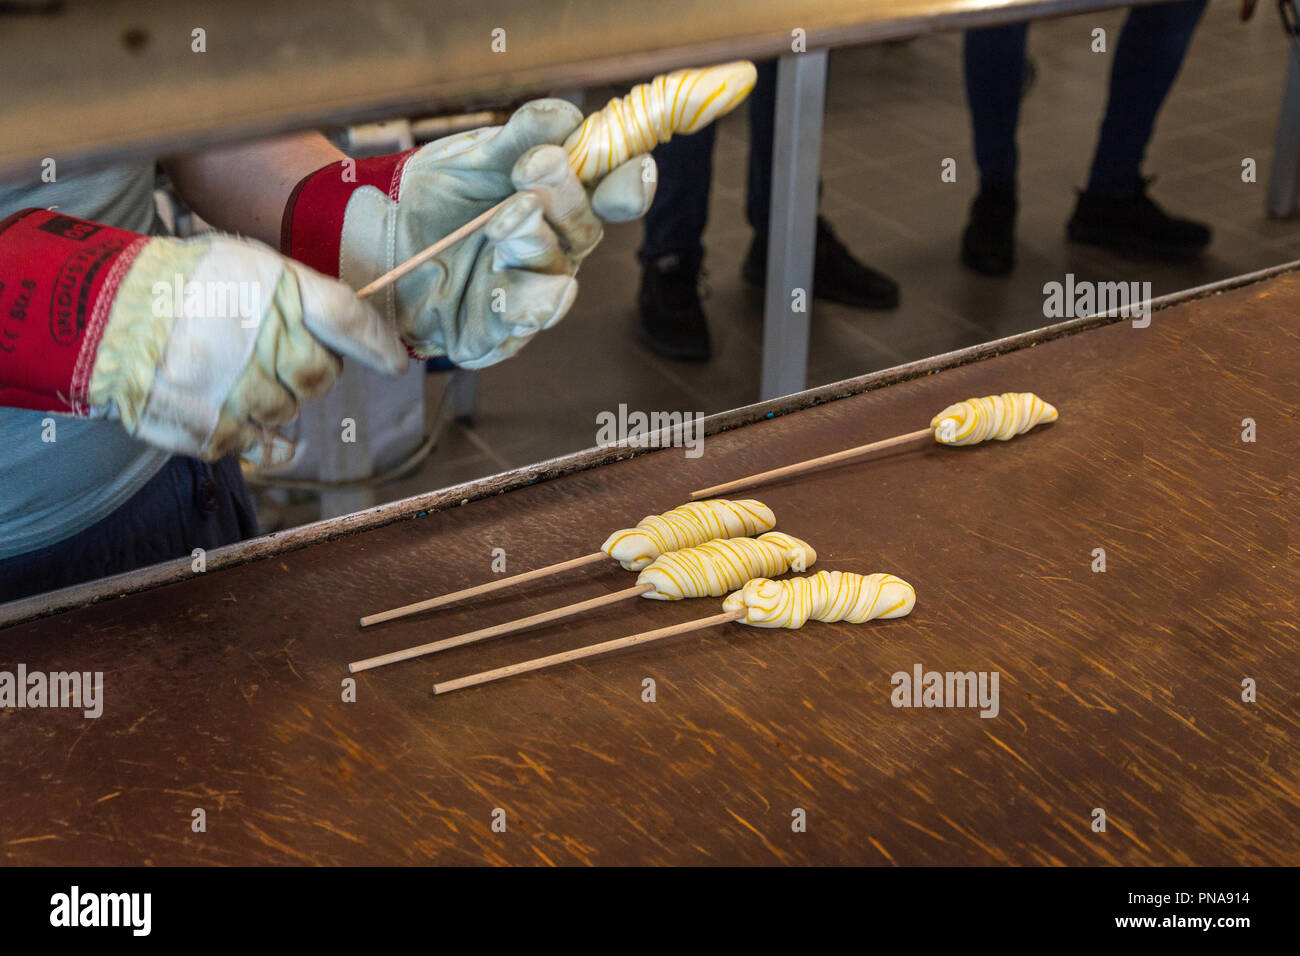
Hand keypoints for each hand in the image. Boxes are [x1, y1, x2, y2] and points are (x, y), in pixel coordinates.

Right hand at [0, 208, 406, 462]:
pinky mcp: (211, 427)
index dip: (379, 345)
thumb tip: (357, 333)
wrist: (99, 314)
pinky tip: (227, 407)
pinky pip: (256, 443)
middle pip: (322, 376)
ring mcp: (236, 388)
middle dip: (310, 370)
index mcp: (273, 289)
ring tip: (234, 373)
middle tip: (276, 354)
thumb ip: (298, 296)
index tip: (395, 362)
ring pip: (288, 412)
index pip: (347, 318)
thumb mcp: (244, 264)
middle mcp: (260, 339)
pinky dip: (248, 433)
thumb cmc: (180, 285)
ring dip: (272, 399)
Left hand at [289, 99, 656, 367]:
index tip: (634, 167)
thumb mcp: (472, 157)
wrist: (379, 242)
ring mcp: (531, 292)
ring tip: (504, 221)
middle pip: (584, 229)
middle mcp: (558, 249)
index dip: (630, 183)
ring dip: (534, 244)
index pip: (613, 193)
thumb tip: (565, 116)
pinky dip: (515, 305)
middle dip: (565, 197)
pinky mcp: (497, 333)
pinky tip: (499, 287)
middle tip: (535, 167)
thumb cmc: (438, 198)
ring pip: (554, 277)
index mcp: (564, 202)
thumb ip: (515, 138)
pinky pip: (516, 325)